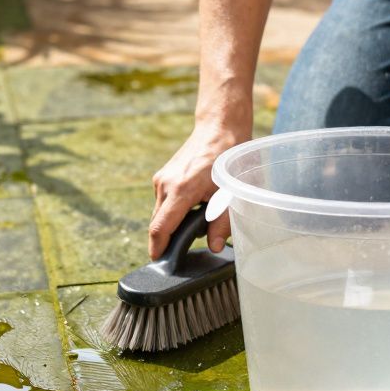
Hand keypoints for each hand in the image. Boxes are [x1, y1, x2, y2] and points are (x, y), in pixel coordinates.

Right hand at [149, 120, 247, 257]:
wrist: (219, 126)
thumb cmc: (228, 157)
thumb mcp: (231, 193)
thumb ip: (222, 222)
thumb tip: (213, 246)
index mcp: (181, 189)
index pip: (160, 228)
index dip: (158, 249)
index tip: (160, 264)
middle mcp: (165, 184)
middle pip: (158, 224)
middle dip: (168, 240)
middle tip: (185, 252)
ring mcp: (162, 179)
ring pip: (160, 214)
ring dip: (173, 224)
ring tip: (198, 222)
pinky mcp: (163, 176)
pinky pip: (163, 203)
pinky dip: (174, 212)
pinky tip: (195, 207)